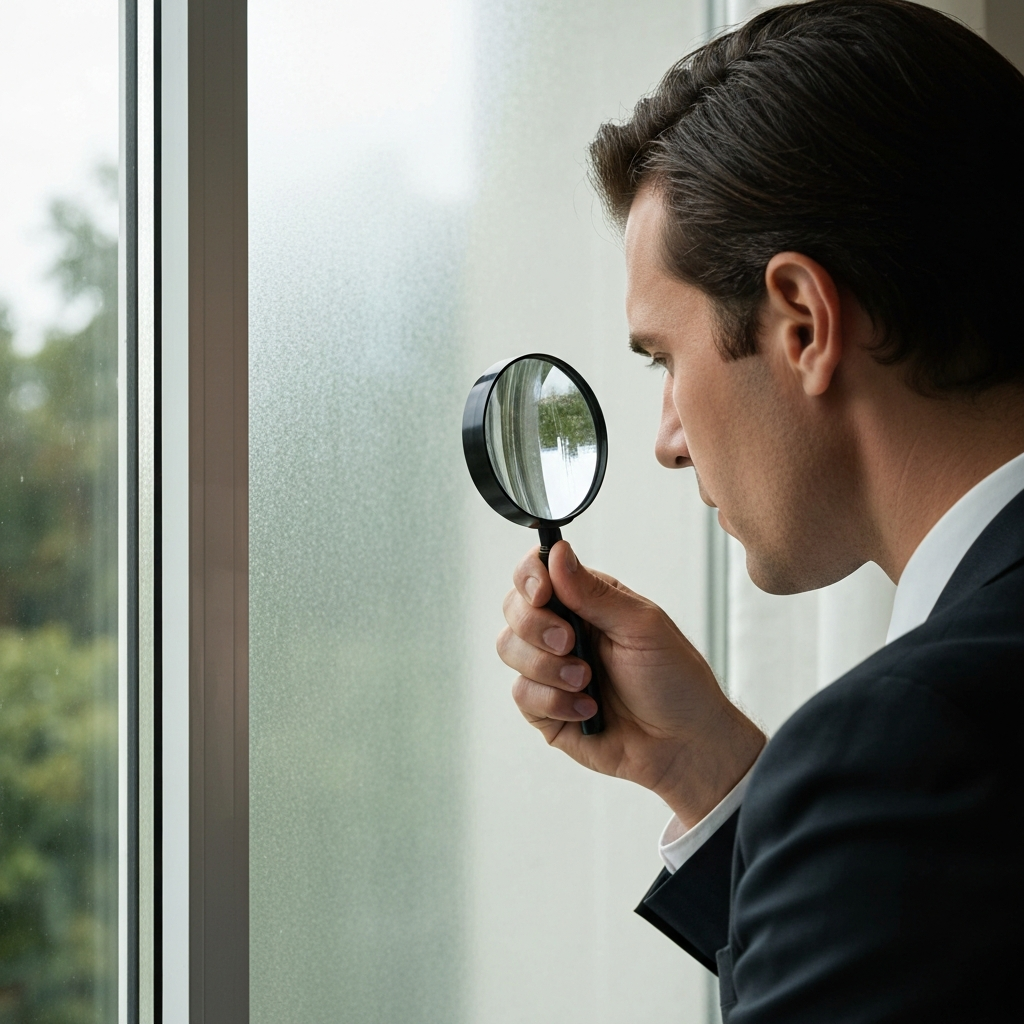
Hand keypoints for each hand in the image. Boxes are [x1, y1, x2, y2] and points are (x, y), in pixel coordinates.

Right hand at [498, 540, 764, 827]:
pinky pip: (521, 694)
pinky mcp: (545, 708)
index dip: (530, 578)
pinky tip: (588, 710)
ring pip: (509, 649)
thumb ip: (594, 592)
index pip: (537, 572)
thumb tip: (558, 552)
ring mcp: (550, 670)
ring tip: (588, 682)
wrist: (684, 745)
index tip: (543, 594)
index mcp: (586, 601)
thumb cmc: (675, 681)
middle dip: (537, 627)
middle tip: (572, 643)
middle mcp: (563, 630)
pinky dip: (555, 702)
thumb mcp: (642, 626)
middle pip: (514, 609)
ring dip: (548, 668)